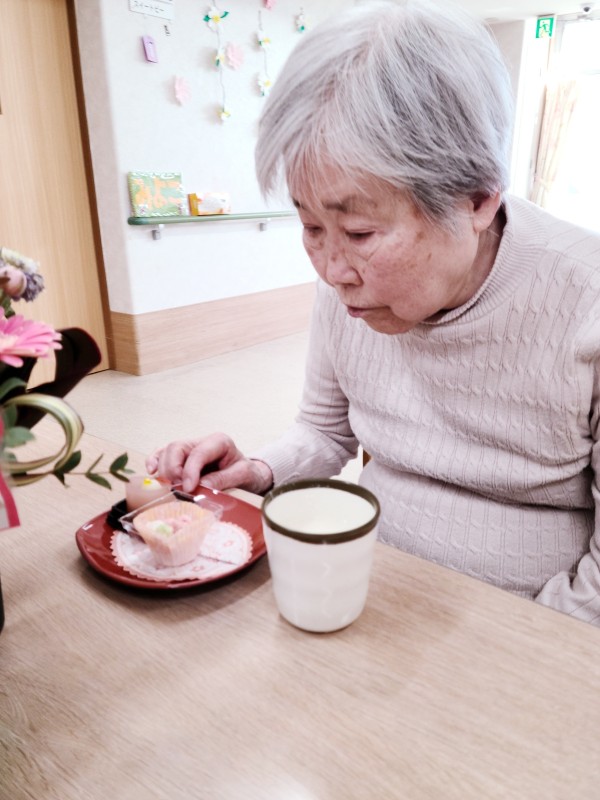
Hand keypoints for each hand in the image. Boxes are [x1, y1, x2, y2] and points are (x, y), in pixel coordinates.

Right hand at [145, 432, 272, 494]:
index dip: (190, 470)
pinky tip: (152, 472)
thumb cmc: (246, 473)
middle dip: (174, 470)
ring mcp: (189, 448)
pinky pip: (162, 455)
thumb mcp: (242, 475)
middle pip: (177, 448)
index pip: (198, 452)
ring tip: (171, 487)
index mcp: (219, 441)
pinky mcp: (181, 457)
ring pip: (167, 451)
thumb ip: (223, 479)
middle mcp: (201, 441)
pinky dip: (154, 462)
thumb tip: (199, 486)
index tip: (187, 488)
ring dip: (164, 470)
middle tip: (179, 489)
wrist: (248, 474)